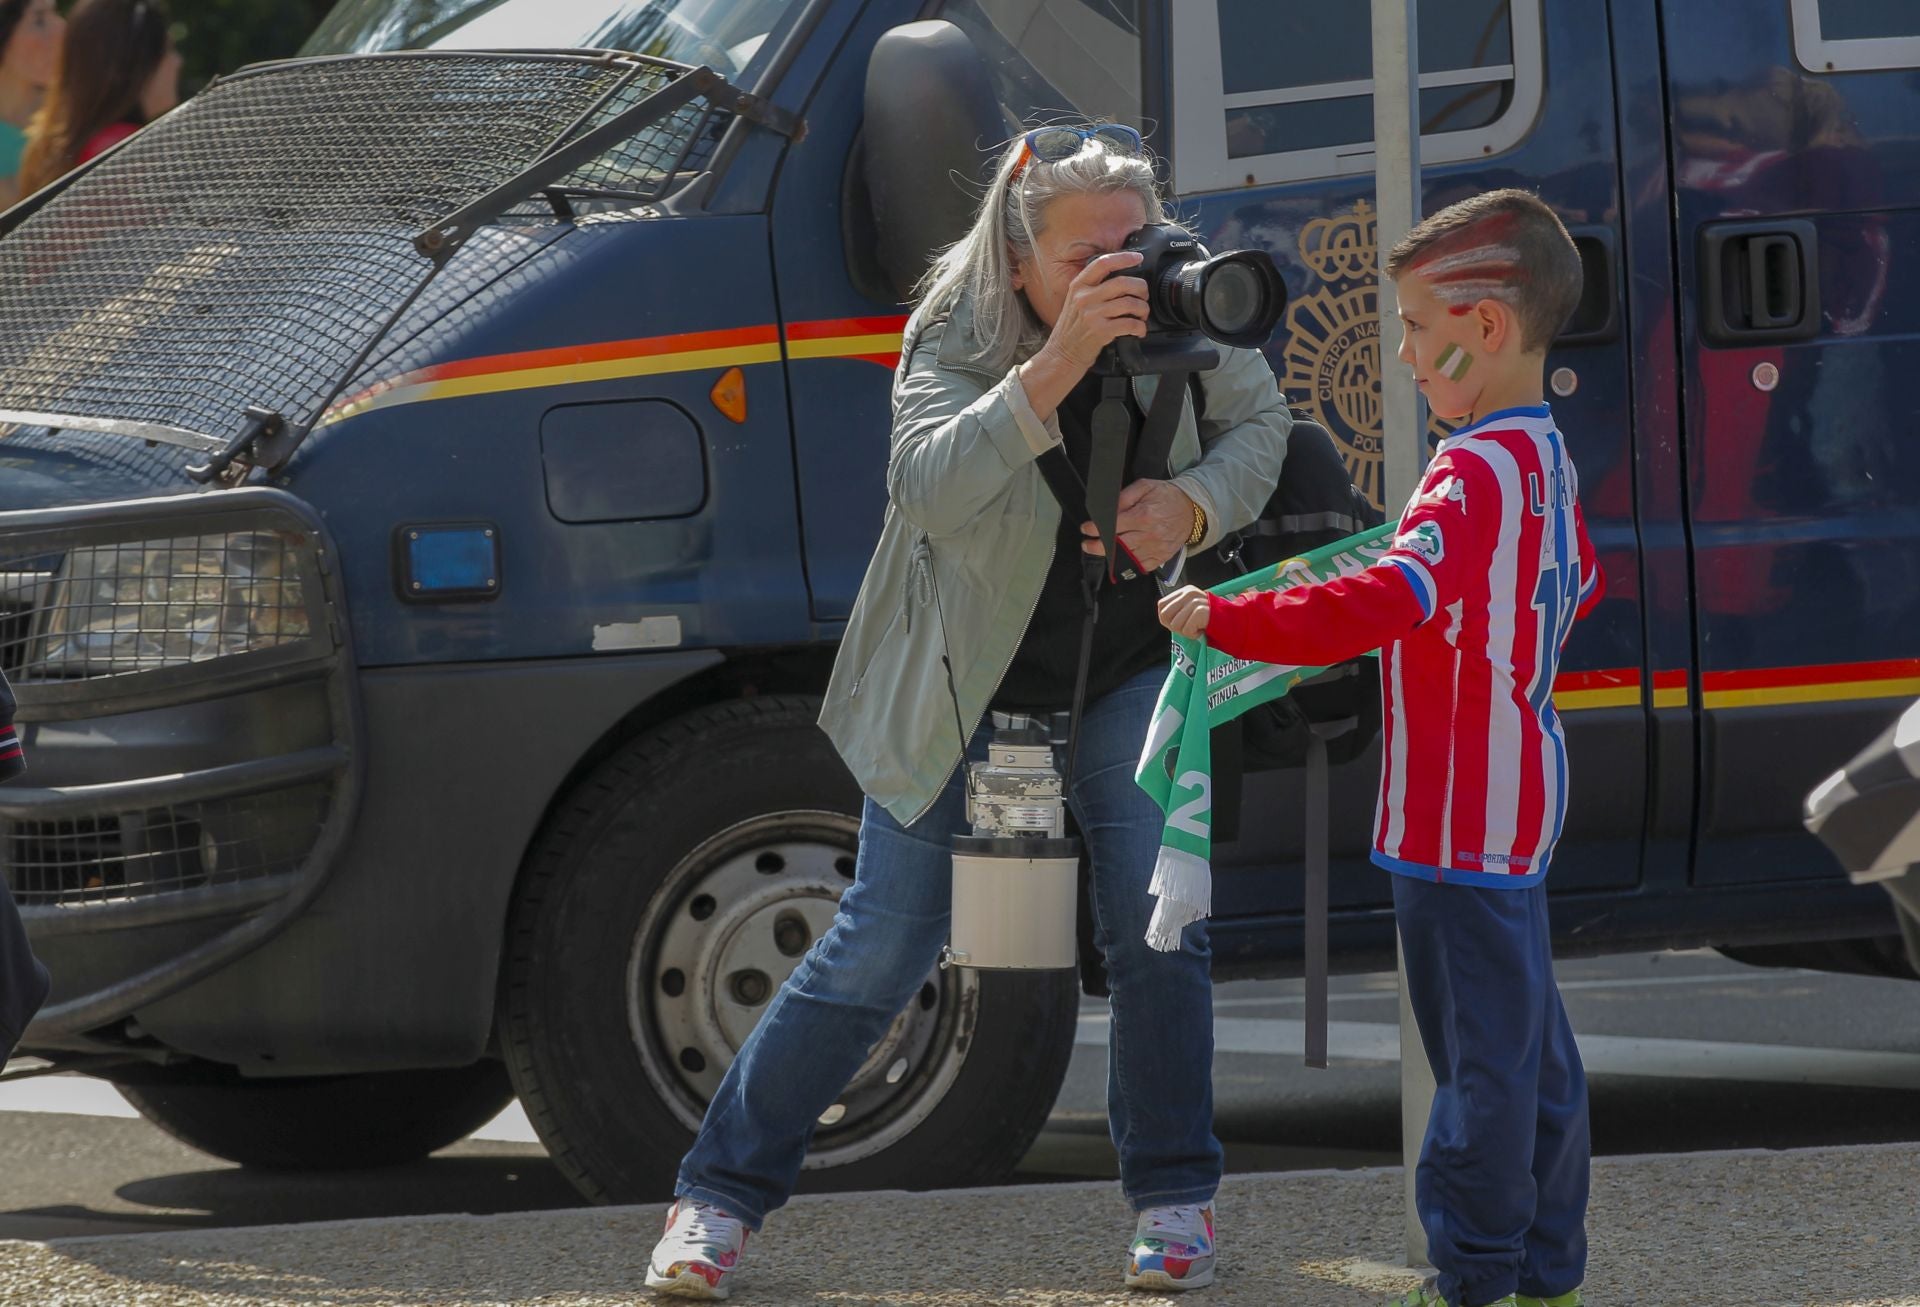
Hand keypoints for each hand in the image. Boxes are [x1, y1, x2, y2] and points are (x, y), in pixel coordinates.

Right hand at [1039, 251, 1148, 372]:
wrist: (1062, 355)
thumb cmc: (1072, 330)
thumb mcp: (1075, 302)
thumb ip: (1093, 288)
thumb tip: (1123, 280)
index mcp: (1078, 286)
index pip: (1103, 263)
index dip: (1123, 258)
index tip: (1138, 258)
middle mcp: (1084, 298)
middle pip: (1123, 282)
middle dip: (1141, 288)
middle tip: (1144, 296)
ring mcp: (1092, 314)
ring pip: (1130, 303)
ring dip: (1143, 309)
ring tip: (1142, 315)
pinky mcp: (1101, 331)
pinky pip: (1130, 323)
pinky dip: (1140, 327)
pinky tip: (1139, 330)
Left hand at [1082, 480, 1193, 573]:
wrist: (1192, 509)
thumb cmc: (1167, 497)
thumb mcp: (1146, 487)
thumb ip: (1125, 496)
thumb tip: (1109, 507)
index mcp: (1144, 516)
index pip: (1113, 526)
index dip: (1096, 528)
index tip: (1087, 528)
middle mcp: (1149, 535)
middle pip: (1117, 546)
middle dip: (1098, 547)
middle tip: (1087, 545)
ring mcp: (1156, 549)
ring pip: (1126, 558)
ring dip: (1110, 556)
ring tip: (1100, 550)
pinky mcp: (1161, 557)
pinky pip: (1140, 566)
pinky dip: (1127, 564)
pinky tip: (1119, 559)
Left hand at [1158, 586, 1211, 638]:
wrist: (1231, 622)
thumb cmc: (1208, 619)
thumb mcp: (1190, 609)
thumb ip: (1176, 610)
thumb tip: (1163, 617)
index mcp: (1185, 591)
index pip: (1162, 605)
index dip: (1167, 618)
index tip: (1180, 622)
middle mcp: (1189, 594)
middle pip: (1165, 616)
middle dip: (1175, 626)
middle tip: (1189, 626)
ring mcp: (1195, 602)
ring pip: (1175, 625)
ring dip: (1186, 632)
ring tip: (1197, 627)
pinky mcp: (1201, 611)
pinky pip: (1187, 630)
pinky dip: (1194, 635)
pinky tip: (1202, 629)